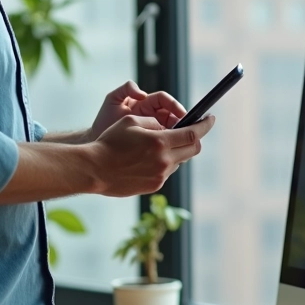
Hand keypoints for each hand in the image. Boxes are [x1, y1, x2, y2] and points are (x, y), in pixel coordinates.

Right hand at [86, 114, 214, 197]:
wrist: (94, 170)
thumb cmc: (109, 142)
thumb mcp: (132, 122)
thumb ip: (154, 123)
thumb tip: (167, 128)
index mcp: (160, 142)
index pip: (194, 133)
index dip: (205, 124)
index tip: (211, 118)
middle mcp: (164, 161)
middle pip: (193, 149)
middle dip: (197, 138)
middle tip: (194, 129)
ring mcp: (160, 176)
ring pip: (180, 161)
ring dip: (177, 150)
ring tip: (161, 144)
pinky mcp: (154, 186)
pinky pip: (167, 171)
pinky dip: (165, 162)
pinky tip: (149, 158)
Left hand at [88, 81, 187, 140]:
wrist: (98, 142)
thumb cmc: (104, 119)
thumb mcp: (112, 100)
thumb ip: (125, 89)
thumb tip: (141, 92)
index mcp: (146, 104)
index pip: (165, 101)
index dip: (175, 106)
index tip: (180, 114)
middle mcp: (152, 116)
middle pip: (173, 117)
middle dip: (181, 122)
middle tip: (185, 131)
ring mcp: (153, 131)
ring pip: (172, 132)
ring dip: (178, 136)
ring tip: (180, 142)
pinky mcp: (152, 144)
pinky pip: (166, 144)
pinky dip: (171, 147)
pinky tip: (172, 151)